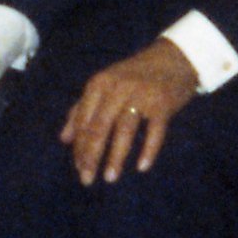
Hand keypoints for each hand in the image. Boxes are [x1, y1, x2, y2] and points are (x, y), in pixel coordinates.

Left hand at [61, 38, 197, 184]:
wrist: (173, 57)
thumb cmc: (133, 76)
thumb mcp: (103, 86)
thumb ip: (81, 110)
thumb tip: (63, 139)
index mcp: (98, 85)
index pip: (84, 122)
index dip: (79, 147)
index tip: (78, 169)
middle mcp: (117, 89)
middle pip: (99, 128)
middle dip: (91, 156)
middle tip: (87, 180)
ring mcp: (141, 95)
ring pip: (124, 131)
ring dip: (116, 157)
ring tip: (109, 178)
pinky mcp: (163, 103)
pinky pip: (155, 131)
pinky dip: (149, 150)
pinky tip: (142, 167)